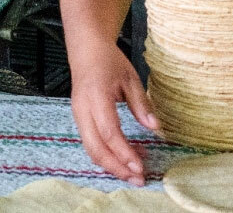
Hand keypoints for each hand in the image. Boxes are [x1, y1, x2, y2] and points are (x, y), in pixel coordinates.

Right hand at [69, 42, 158, 184]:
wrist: (86, 51)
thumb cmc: (109, 61)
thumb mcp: (130, 78)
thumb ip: (141, 103)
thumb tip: (154, 127)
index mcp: (97, 96)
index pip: (109, 132)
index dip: (124, 152)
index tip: (141, 167)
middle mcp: (83, 110)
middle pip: (95, 148)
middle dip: (117, 168)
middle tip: (138, 179)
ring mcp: (78, 116)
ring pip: (91, 150)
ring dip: (112, 165)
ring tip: (133, 174)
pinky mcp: (79, 120)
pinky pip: (91, 143)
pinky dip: (107, 155)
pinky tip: (125, 158)